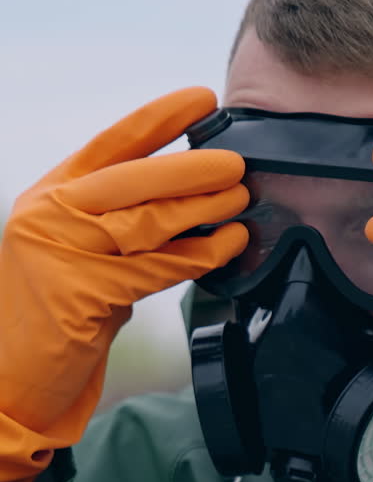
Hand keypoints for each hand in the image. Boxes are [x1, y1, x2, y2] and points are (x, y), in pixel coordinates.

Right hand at [0, 87, 248, 481]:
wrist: (11, 380)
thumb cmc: (49, 324)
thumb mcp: (75, 258)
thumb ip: (114, 231)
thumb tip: (184, 213)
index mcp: (50, 197)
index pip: (110, 144)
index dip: (159, 119)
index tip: (201, 101)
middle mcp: (52, 216)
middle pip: (134, 178)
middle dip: (192, 167)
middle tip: (236, 162)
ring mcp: (64, 252)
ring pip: (149, 220)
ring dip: (204, 209)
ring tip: (241, 200)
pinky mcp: (83, 293)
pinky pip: (156, 268)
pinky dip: (199, 256)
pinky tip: (229, 247)